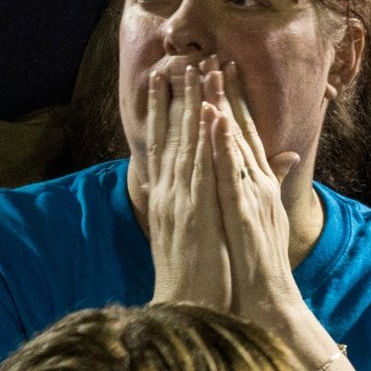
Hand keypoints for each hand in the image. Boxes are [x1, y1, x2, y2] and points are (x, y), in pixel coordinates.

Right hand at [144, 58, 233, 310]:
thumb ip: (193, 206)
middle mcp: (168, 194)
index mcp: (166, 198)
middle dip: (174, 98)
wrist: (187, 308)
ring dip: (190, 106)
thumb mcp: (192, 234)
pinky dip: (203, 140)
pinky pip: (200, 169)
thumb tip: (193, 191)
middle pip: (169, 136)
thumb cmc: (195, 275)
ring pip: (184, 144)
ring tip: (194, 71)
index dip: (162, 112)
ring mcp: (180, 201)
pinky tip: (208, 114)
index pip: (162, 145)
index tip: (163, 80)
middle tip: (179, 61)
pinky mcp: (195, 212)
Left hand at [206, 61, 312, 335]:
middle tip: (217, 57)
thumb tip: (280, 160)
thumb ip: (268, 187)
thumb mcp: (264, 220)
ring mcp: (253, 196)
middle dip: (229, 94)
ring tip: (210, 76)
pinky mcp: (244, 212)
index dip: (236, 102)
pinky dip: (223, 147)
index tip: (224, 71)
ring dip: (224, 108)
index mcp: (259, 185)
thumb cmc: (262, 264)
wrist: (270, 301)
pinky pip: (231, 174)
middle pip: (242, 131)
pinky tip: (215, 123)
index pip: (246, 136)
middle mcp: (259, 184)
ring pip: (236, 144)